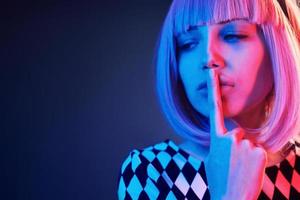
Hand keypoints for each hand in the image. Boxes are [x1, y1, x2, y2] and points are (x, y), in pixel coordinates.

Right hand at [204, 69, 266, 199]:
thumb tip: (193, 141)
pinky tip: (249, 170)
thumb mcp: (208, 160)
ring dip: (247, 153)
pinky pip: (259, 150)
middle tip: (234, 163)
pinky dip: (257, 159)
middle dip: (238, 144)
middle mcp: (229, 137)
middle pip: (238, 132)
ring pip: (249, 141)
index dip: (212, 89)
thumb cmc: (219, 179)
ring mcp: (243, 144)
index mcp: (215, 138)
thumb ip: (207, 145)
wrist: (231, 198)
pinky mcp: (258, 151)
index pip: (214, 109)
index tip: (212, 73)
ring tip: (241, 168)